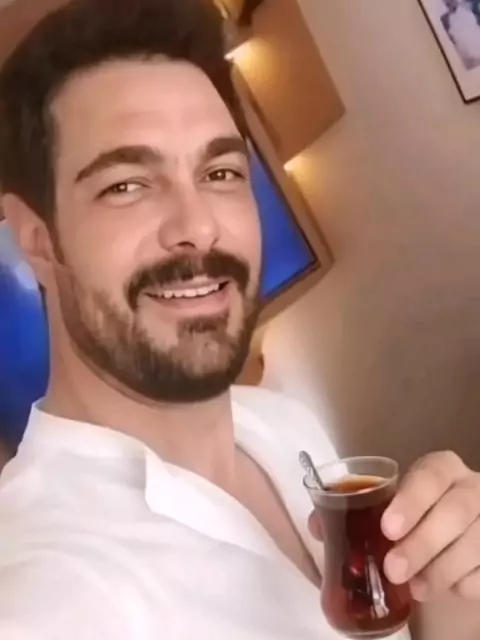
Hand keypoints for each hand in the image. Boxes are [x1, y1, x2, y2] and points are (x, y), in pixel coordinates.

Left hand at [308, 452, 479, 602]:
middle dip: (423, 543)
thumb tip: (318, 523)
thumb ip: (357, 510)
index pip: (431, 475)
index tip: (388, 528)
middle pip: (456, 511)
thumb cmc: (417, 511)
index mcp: (441, 469)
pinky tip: (444, 589)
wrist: (457, 527)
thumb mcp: (393, 502)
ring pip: (476, 543)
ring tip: (414, 588)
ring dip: (441, 570)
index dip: (412, 500)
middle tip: (393, 568)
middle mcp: (471, 488)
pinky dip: (463, 583)